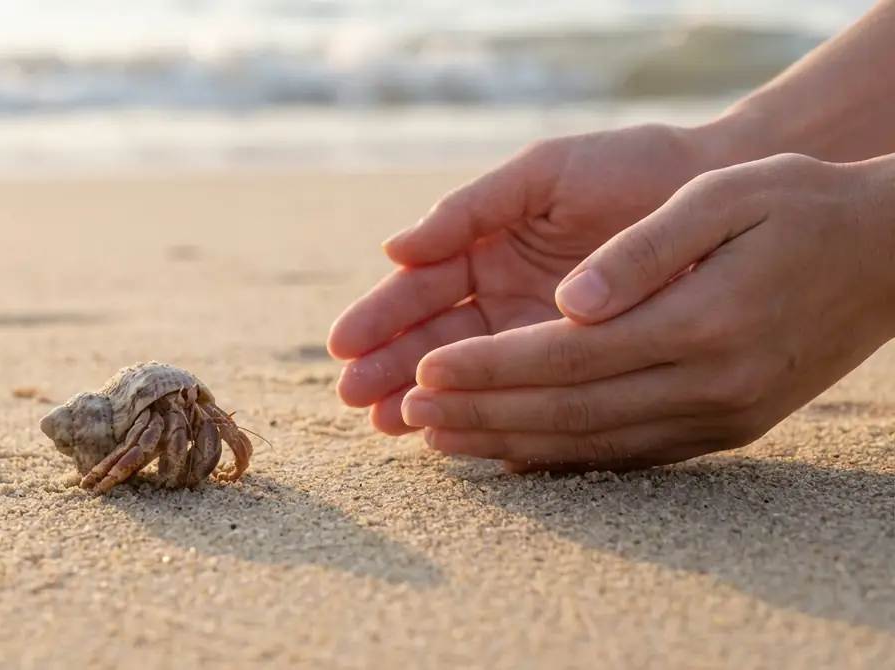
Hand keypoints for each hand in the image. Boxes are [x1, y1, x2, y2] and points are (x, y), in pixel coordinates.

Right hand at [327, 122, 730, 434]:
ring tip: (391, 426)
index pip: (418, 290)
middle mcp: (503, 299)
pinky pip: (535, 400)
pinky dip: (499, 419)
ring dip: (429, 400)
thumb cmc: (630, 169)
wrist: (722, 190)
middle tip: (355, 400)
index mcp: (484, 250)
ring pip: (474, 377)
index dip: (379, 317)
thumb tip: (393, 248)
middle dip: (391, 368)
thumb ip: (470, 208)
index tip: (344, 346)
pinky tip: (464, 438)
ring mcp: (539, 338)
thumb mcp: (543, 174)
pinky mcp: (582, 370)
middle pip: (434, 340)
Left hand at [401, 153, 894, 471]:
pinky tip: (511, 454)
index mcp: (702, 323)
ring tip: (438, 438)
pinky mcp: (724, 429)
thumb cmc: (799, 207)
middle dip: (479, 412)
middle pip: (567, 411)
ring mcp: (719, 418)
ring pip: (590, 445)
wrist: (889, 256)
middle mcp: (708, 385)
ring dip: (506, 444)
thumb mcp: (726, 199)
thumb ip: (645, 250)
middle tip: (406, 411)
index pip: (565, 357)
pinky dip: (559, 457)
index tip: (424, 367)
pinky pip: (626, 456)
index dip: (488, 366)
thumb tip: (571, 299)